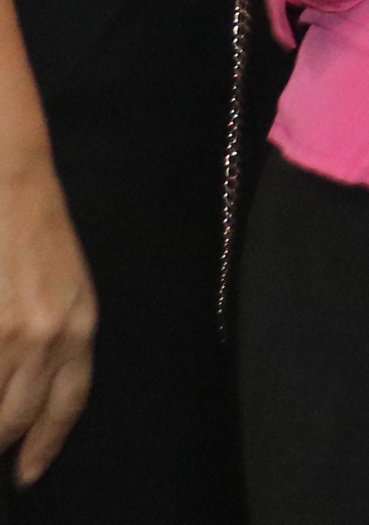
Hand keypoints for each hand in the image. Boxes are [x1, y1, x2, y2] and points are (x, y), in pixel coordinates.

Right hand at [0, 155, 89, 486]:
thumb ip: (56, 338)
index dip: (45, 444)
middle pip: (15, 417)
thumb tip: (26, 388)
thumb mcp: (65, 285)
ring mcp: (4, 332)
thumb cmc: (35, 229)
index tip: (29, 472)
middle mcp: (44, 334)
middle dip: (0, 438)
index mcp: (79, 324)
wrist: (10, 179)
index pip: (66, 405)